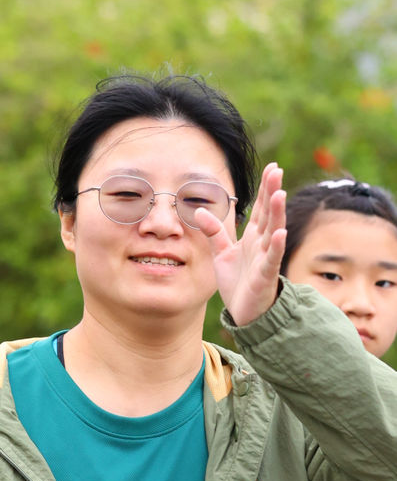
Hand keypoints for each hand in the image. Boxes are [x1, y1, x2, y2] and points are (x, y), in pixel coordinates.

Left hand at [194, 162, 286, 326]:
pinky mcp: (265, 275)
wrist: (244, 312)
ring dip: (277, 213)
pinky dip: (276, 245)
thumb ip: (213, 232)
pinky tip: (280, 232)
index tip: (272, 167)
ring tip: (280, 193)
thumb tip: (200, 210)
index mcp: (253, 237)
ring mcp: (265, 258)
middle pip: (269, 213)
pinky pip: (272, 258)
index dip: (266, 188)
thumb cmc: (237, 282)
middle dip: (273, 192)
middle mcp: (262, 243)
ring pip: (273, 231)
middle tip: (277, 170)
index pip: (261, 207)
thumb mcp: (221, 253)